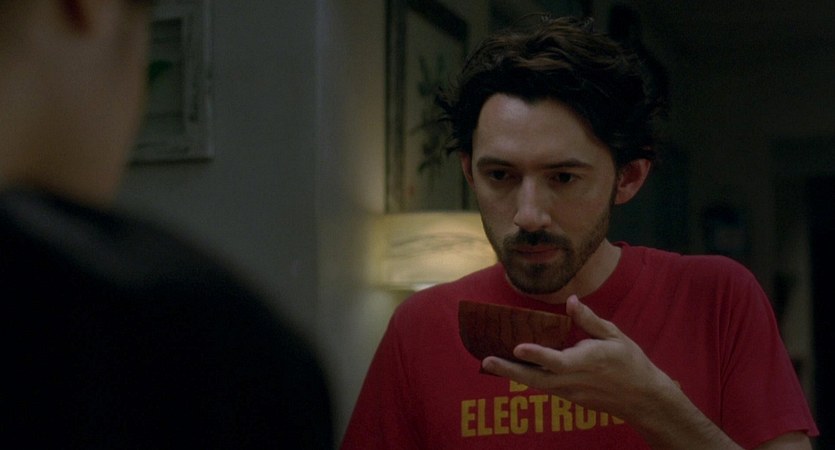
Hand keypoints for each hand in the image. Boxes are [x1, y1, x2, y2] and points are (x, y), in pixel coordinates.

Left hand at [482, 295, 746, 448]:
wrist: (644, 399)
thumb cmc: (630, 363)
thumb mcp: (615, 336)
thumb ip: (590, 320)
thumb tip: (571, 301)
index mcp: (585, 361)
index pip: (555, 360)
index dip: (536, 354)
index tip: (517, 347)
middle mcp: (573, 380)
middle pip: (536, 378)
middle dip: (509, 370)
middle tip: (486, 361)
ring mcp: (570, 392)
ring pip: (536, 385)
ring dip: (513, 375)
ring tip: (490, 363)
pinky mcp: (570, 398)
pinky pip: (545, 387)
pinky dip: (527, 378)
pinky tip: (513, 369)